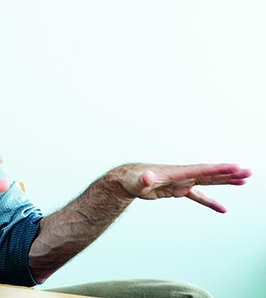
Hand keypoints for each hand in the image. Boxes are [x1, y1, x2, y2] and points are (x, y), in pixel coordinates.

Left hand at [117, 163, 251, 212]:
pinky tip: (223, 209)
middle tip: (248, 171)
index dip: (218, 169)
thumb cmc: (131, 179)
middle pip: (210, 173)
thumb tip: (148, 177)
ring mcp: (182, 182)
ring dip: (226, 181)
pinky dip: (210, 201)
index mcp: (176, 172)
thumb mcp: (137, 181)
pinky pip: (198, 195)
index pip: (201, 170)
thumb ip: (143, 180)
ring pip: (208, 181)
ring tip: (244, 181)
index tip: (235, 167)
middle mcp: (182, 175)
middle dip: (229, 172)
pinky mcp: (178, 190)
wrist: (128, 179)